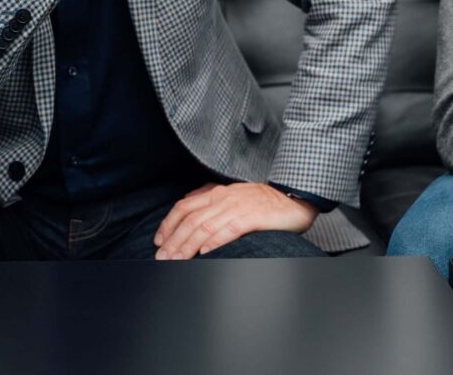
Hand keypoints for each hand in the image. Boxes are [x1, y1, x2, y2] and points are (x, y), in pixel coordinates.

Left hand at [152, 182, 318, 259]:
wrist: (294, 197)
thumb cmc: (264, 202)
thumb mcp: (234, 197)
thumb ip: (213, 203)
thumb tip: (190, 212)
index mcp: (218, 192)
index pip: (185, 206)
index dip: (168, 224)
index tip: (158, 241)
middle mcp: (225, 197)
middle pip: (191, 219)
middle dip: (173, 240)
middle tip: (162, 258)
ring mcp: (239, 206)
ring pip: (206, 226)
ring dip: (188, 245)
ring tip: (177, 260)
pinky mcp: (254, 217)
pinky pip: (230, 229)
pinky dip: (215, 241)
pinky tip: (205, 253)